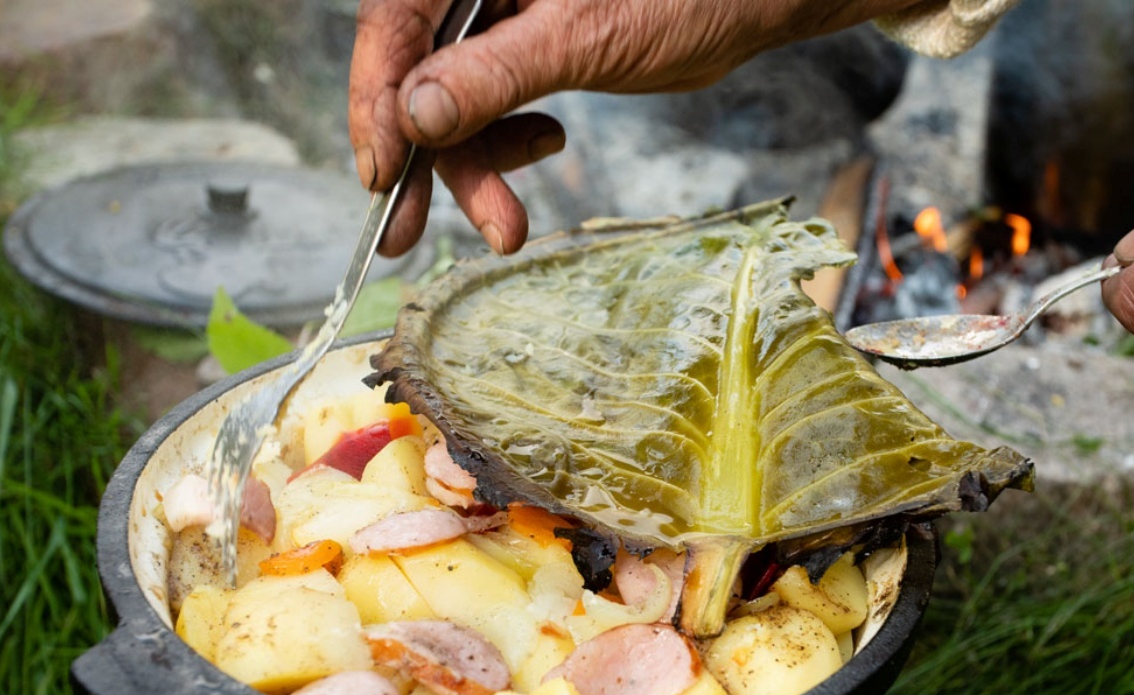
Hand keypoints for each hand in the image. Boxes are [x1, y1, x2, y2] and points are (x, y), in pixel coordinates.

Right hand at [349, 0, 914, 256]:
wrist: (755, 0)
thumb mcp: (587, 35)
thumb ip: (497, 73)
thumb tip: (418, 116)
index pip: (396, 20)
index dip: (378, 99)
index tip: (382, 173)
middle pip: (418, 68)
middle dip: (425, 156)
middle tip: (410, 233)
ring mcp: (500, 10)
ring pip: (454, 97)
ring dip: (473, 167)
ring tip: (505, 227)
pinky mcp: (526, 42)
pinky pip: (491, 99)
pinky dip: (507, 142)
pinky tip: (545, 144)